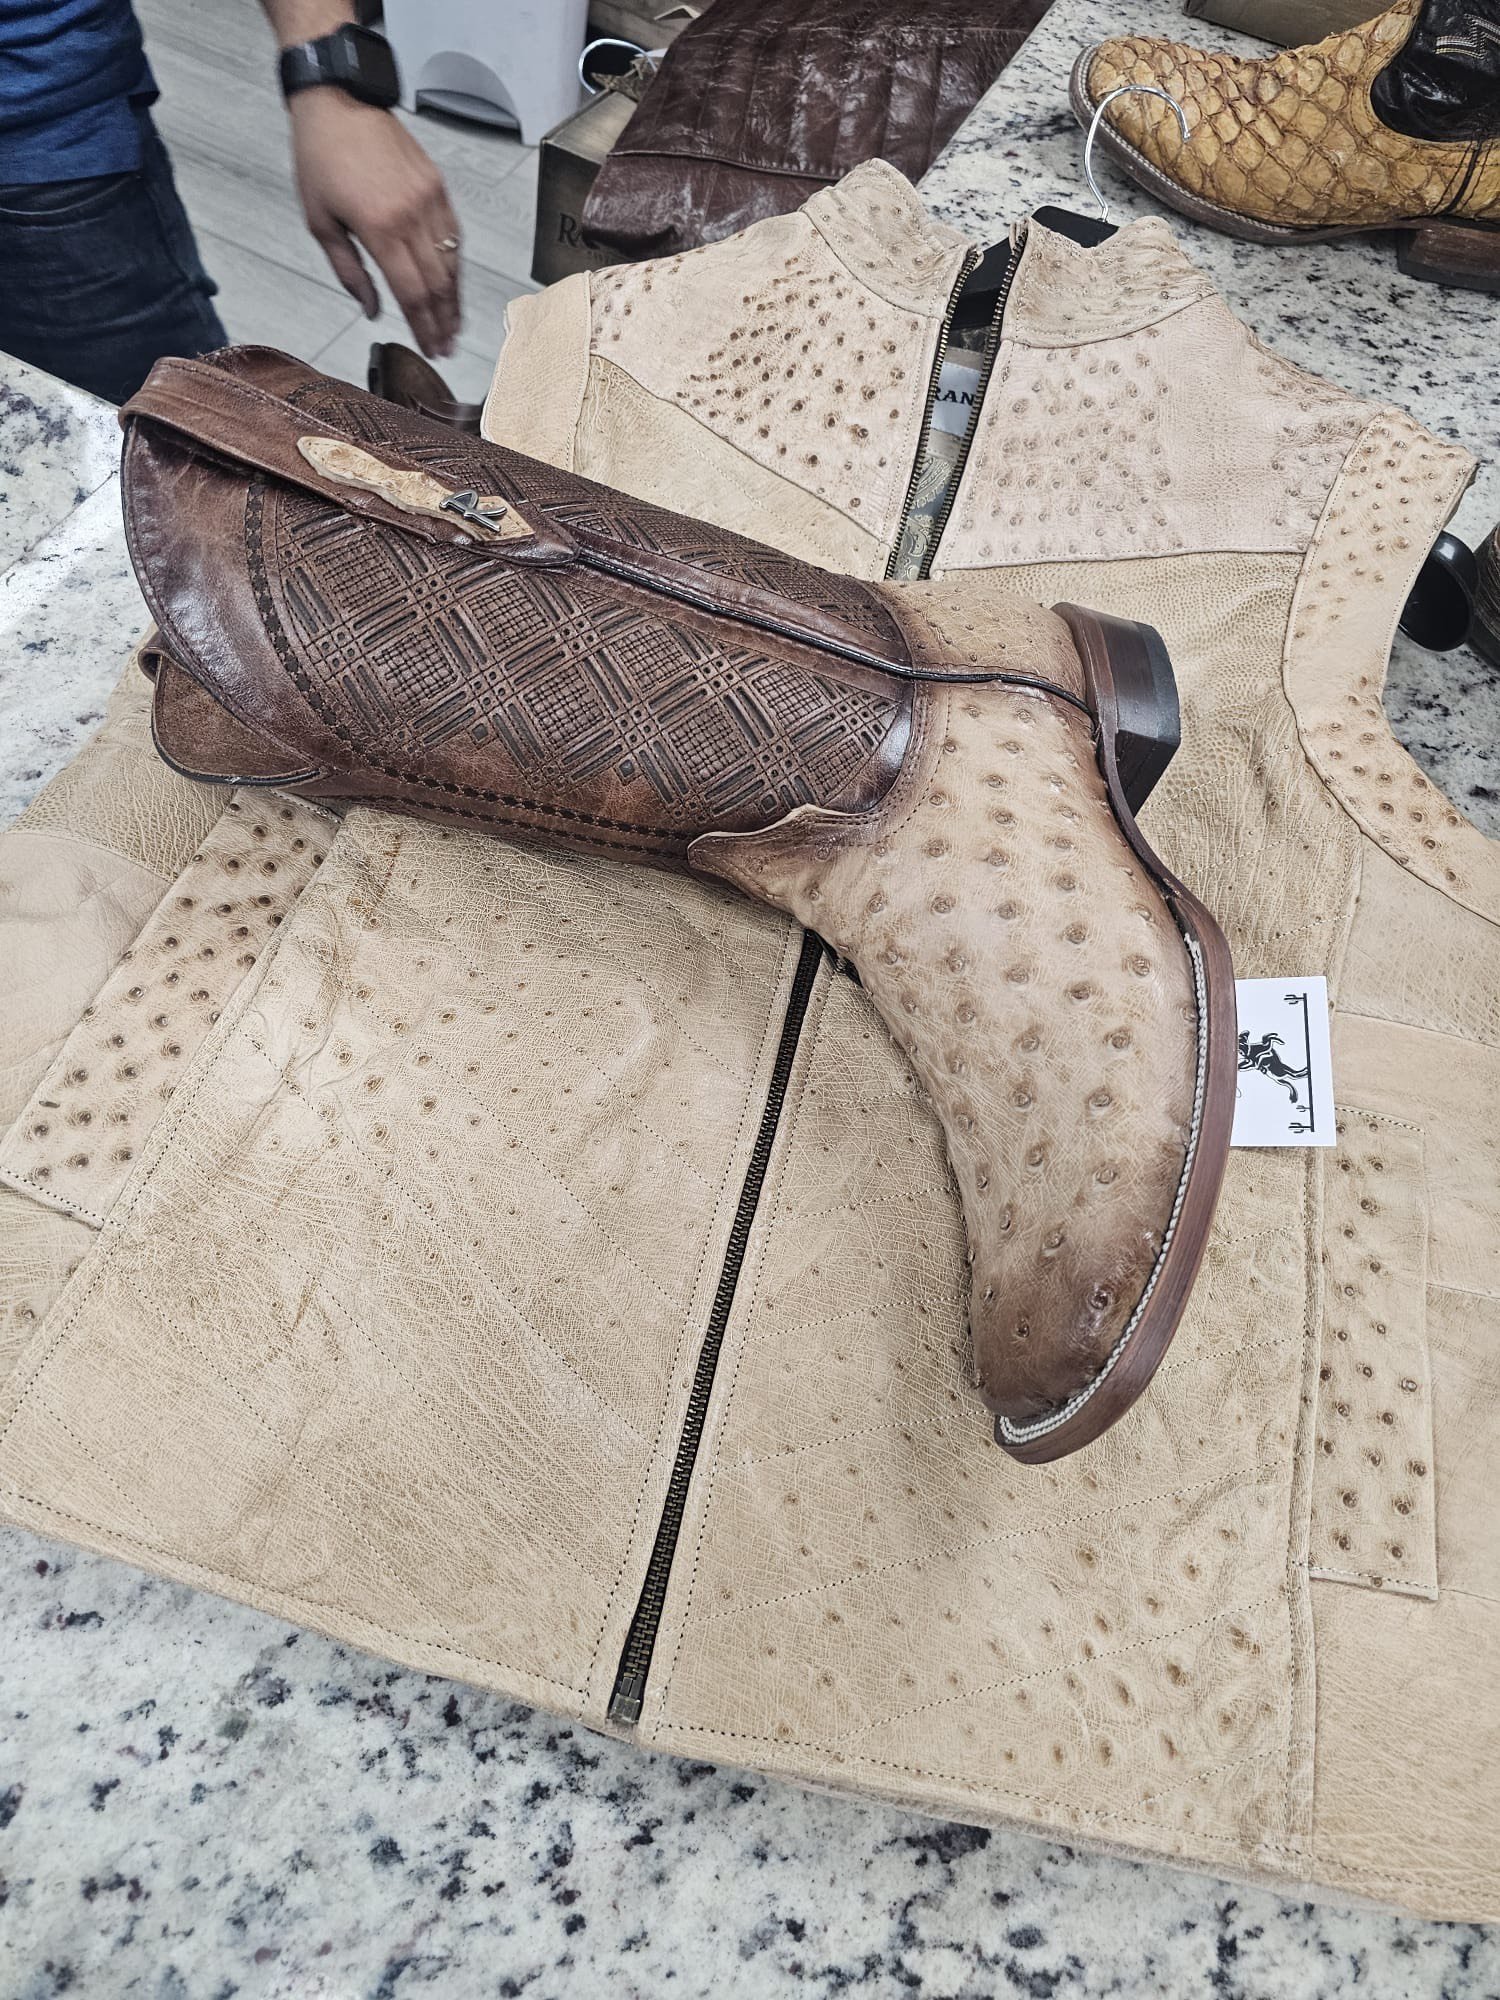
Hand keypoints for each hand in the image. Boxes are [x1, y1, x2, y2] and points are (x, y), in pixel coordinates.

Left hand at [288, 88, 460, 357]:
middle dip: (444, 321)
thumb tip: (372, 310)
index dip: (423, 327)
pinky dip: (455, 264)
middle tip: (447, 346)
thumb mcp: (320, 222)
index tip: (431, 349)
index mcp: (379, 229)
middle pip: (438, 284)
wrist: (339, 101)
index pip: (411, 293)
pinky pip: (454, 234)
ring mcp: (429, 199)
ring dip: (454, 298)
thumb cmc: (320, 158)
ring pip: (452, 262)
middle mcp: (411, 215)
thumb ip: (349, 272)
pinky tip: (452, 283)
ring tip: (453, 323)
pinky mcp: (437, 185)